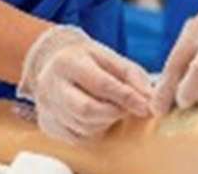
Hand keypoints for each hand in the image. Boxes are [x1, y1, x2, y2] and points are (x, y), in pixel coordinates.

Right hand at [17, 25, 153, 142]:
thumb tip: (151, 102)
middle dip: (114, 113)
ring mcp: (46, 106)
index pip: (101, 84)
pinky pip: (77, 139)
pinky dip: (94, 132)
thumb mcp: (111, 58)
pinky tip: (96, 118)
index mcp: (68, 62)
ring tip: (110, 108)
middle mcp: (51, 84)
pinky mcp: (48, 124)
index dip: (126, 98)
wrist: (55, 63)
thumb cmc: (89, 61)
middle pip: (87, 110)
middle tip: (126, 108)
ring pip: (83, 127)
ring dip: (105, 122)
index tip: (145, 107)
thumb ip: (133, 77)